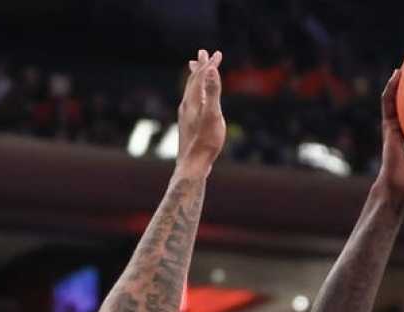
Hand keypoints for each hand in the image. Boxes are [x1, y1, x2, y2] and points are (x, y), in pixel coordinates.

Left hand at [177, 49, 224, 173]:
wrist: (192, 166)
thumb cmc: (205, 142)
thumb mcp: (213, 115)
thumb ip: (213, 92)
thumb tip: (211, 69)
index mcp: (193, 101)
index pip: (201, 76)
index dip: (209, 64)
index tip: (218, 54)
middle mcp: (186, 106)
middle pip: (192, 81)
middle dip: (199, 67)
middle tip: (201, 54)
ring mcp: (185, 116)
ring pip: (189, 92)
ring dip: (194, 79)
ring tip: (194, 71)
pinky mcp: (187, 125)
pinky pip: (190, 102)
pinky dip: (194, 94)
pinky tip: (195, 101)